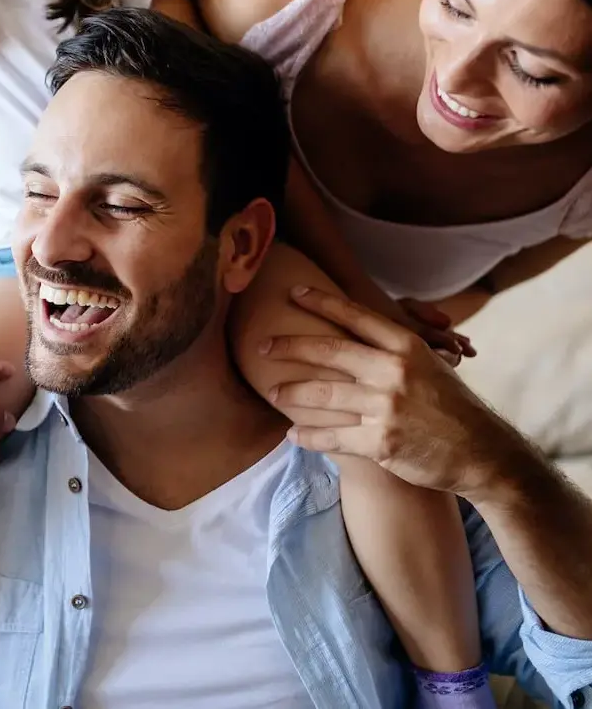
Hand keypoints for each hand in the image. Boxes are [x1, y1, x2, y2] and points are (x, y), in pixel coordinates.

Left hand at [263, 287, 503, 497]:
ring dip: (291, 394)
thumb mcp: (431, 365)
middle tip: (262, 346)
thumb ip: (395, 350)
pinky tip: (293, 435)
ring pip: (322, 394)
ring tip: (272, 393)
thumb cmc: (453, 407)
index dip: (321, 301)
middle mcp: (393, 371)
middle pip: (328, 350)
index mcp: (406, 346)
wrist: (484, 454)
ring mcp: (386, 407)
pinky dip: (308, 436)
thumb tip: (357, 332)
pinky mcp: (381, 442)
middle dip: (289, 346)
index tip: (293, 292)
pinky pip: (332, 436)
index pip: (355, 316)